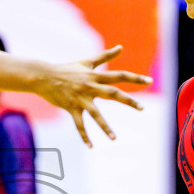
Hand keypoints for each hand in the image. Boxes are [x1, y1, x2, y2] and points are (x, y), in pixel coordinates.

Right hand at [36, 46, 151, 147]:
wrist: (44, 76)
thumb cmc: (67, 69)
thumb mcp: (87, 62)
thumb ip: (105, 56)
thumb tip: (121, 47)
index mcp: (95, 76)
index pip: (119, 75)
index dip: (134, 78)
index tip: (149, 81)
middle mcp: (90, 87)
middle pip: (113, 94)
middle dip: (128, 101)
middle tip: (142, 108)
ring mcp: (80, 98)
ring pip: (95, 114)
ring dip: (105, 127)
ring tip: (114, 138)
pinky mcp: (71, 108)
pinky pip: (79, 124)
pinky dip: (84, 136)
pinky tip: (90, 146)